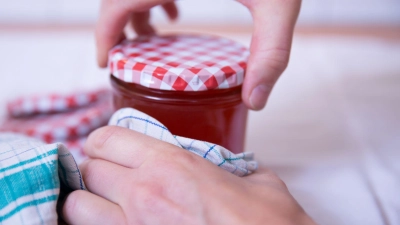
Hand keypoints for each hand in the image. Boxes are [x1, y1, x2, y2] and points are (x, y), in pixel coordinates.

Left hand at [62, 126, 314, 224]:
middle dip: (97, 170)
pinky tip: (113, 223)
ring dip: (87, 202)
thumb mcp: (256, 180)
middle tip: (112, 176)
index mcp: (171, 166)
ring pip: (76, 207)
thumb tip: (223, 165)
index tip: (112, 148)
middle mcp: (143, 196)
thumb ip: (230, 165)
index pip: (107, 139)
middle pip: (88, 170)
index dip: (105, 142)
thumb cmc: (268, 224)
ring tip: (104, 204)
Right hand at [96, 0, 299, 109]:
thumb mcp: (279, 4)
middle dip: (118, 26)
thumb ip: (271, 53)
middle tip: (130, 57)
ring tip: (152, 39)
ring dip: (134, 10)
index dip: (104, 34)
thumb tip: (255, 101)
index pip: (116, 2)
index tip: (105, 61)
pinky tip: (175, 9)